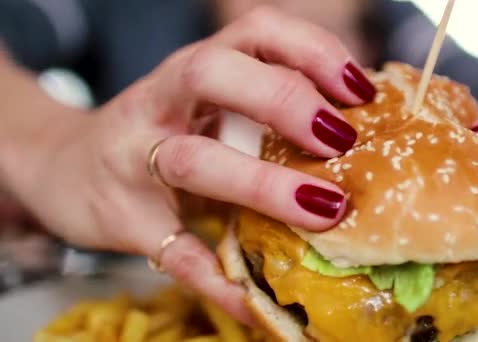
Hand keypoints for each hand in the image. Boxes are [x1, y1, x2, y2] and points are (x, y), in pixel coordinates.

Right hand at [3, 6, 374, 322]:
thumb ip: (261, 109)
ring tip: (324, 208)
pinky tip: (256, 300)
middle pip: (211, 71)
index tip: (358, 90)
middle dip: (283, 98)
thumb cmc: (158, 132)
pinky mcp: (123, 218)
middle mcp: (161, 102)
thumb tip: (353, 130)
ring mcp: (134, 158)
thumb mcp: (204, 105)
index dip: (310, 51)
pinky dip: (217, 277)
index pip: (254, 32)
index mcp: (195, 70)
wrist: (64, 166)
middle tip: (339, 139)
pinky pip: (172, 249)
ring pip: (192, 160)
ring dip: (263, 184)